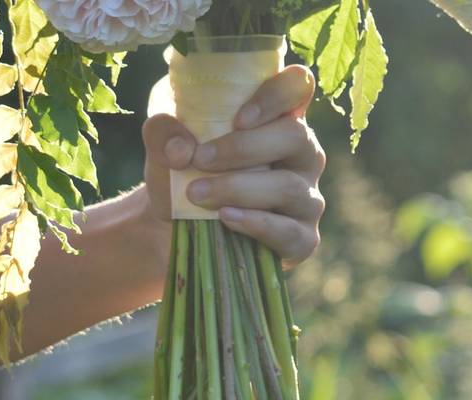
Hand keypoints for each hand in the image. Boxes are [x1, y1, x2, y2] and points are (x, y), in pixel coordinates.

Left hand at [141, 65, 326, 266]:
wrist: (177, 226)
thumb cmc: (185, 171)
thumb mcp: (164, 143)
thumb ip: (164, 132)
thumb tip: (181, 149)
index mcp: (278, 118)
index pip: (297, 88)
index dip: (276, 95)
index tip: (238, 118)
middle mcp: (303, 155)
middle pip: (297, 136)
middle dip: (244, 148)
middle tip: (199, 159)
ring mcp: (307, 198)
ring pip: (289, 187)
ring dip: (238, 188)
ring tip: (197, 194)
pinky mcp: (303, 238)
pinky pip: (289, 231)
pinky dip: (255, 224)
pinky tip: (226, 218)